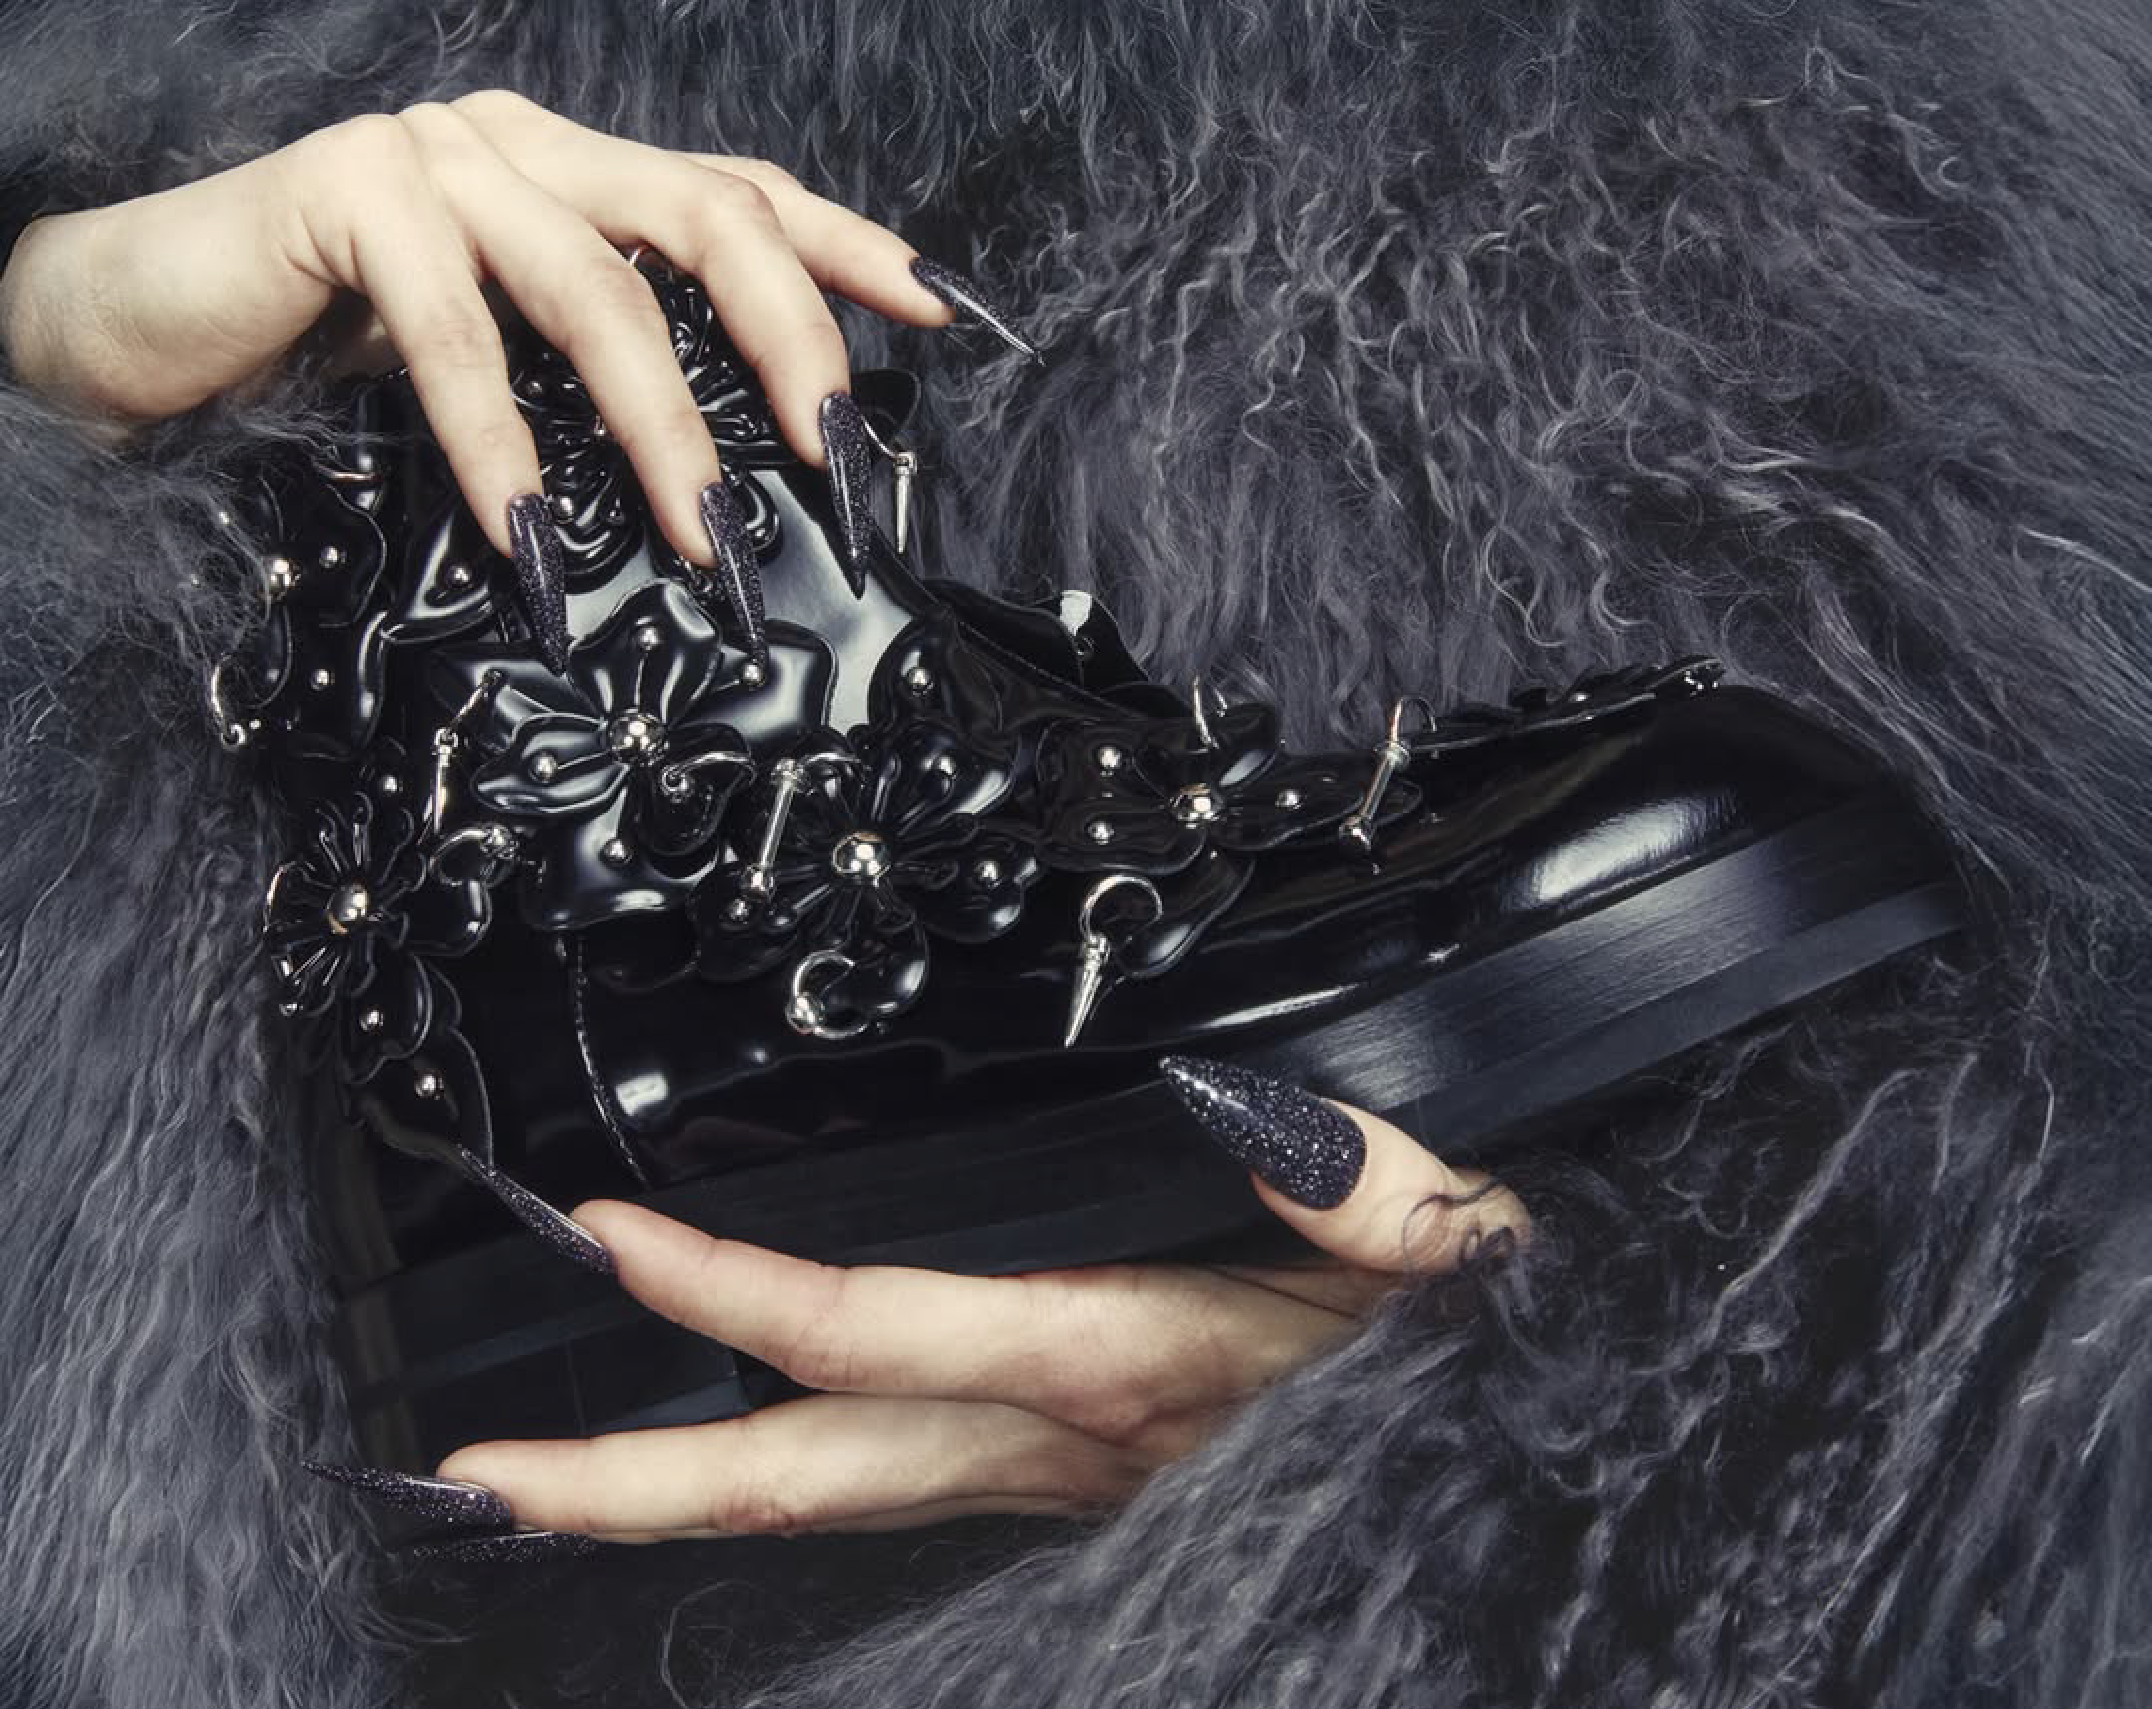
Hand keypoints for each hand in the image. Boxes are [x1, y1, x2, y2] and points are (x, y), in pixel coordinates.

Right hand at [0, 89, 1030, 570]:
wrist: (149, 322)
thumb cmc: (338, 352)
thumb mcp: (505, 359)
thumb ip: (597, 376)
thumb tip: (723, 481)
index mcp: (581, 175)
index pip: (743, 195)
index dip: (850, 250)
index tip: (943, 315)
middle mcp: (529, 145)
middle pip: (708, 216)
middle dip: (791, 338)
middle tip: (833, 458)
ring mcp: (443, 157)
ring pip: (596, 285)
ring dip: (665, 425)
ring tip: (706, 540)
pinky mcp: (350, 192)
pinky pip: (454, 328)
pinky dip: (502, 439)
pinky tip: (529, 532)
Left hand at [375, 1062, 1527, 1555]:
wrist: (1509, 1469)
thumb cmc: (1472, 1355)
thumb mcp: (1465, 1255)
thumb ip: (1368, 1193)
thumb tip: (1260, 1114)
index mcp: (1138, 1358)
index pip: (890, 1331)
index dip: (734, 1292)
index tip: (611, 1234)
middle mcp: (1069, 1441)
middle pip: (807, 1478)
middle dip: (633, 1484)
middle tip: (478, 1482)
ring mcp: (1057, 1479)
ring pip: (835, 1503)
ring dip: (683, 1495)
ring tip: (551, 1486)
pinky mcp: (1070, 1479)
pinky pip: (894, 1490)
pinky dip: (786, 1481)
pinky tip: (736, 1459)